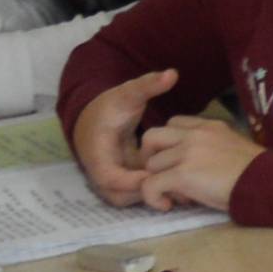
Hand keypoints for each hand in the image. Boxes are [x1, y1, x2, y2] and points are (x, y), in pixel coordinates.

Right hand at [70, 68, 180, 196]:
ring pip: (127, 198)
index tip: (155, 176)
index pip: (108, 177)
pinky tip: (172, 184)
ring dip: (149, 196)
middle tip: (174, 187)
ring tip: (177, 189)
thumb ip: (147, 85)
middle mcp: (100, 170)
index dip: (131, 181)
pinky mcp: (120, 180)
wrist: (95, 116)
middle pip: (118, 195)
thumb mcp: (128, 93)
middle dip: (145, 194)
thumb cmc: (110, 105)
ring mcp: (110, 177)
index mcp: (96, 151)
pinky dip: (150, 192)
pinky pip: (133, 194)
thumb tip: (172, 73)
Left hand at [126, 115, 267, 211]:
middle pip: (151, 137)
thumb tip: (193, 167)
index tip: (177, 161)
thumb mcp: (232, 146)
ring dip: (157, 181)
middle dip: (150, 158)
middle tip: (162, 176)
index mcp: (208, 126)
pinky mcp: (182, 174)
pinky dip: (153, 198)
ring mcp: (187, 153)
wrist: (267, 182)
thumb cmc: (257, 171)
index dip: (168, 144)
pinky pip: (150, 185)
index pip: (173, 123)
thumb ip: (209, 148)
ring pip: (150, 165)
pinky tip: (167, 206)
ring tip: (176, 195)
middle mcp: (194, 134)